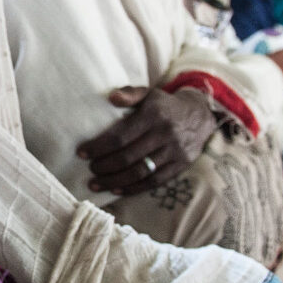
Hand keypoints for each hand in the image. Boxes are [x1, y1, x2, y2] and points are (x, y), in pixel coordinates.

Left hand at [77, 86, 216, 196]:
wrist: (200, 115)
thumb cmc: (164, 105)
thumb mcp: (148, 93)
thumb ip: (130, 94)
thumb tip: (111, 98)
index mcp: (153, 114)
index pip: (120, 135)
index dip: (99, 147)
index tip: (82, 153)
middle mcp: (164, 133)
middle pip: (128, 156)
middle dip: (104, 166)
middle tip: (90, 169)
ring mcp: (174, 151)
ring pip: (140, 172)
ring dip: (115, 180)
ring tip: (96, 184)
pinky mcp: (181, 165)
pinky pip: (155, 181)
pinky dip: (134, 188)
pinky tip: (117, 189)